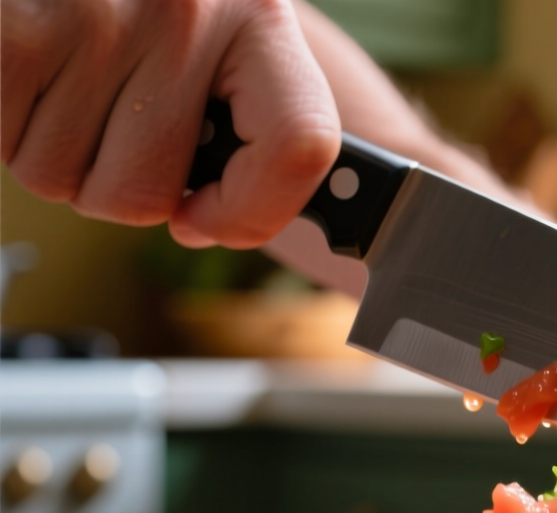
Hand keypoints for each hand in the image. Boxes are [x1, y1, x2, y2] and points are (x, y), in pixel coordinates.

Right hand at [2, 0, 338, 248]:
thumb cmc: (145, 0)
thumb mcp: (218, 28)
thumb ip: (250, 120)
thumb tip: (203, 220)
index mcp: (258, 16)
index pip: (300, 145)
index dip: (253, 212)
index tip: (204, 219)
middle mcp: (185, 15)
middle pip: (144, 195)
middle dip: (113, 181)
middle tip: (108, 117)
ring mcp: (94, 19)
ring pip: (59, 178)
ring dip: (53, 151)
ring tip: (63, 78)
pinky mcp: (16, 29)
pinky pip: (4, 145)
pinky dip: (7, 126)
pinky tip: (27, 71)